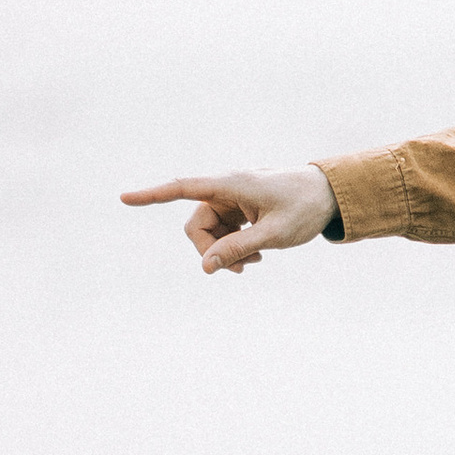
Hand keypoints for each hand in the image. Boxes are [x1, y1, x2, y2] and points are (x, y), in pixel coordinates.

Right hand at [120, 165, 336, 272]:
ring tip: (254, 263)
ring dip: (225, 252)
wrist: (330, 195)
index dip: (152, 195)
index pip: (183, 189)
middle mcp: (226, 189)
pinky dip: (234, 246)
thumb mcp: (274, 235)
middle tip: (239, 270)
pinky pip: (223, 231)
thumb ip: (238, 250)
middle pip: (196, 225)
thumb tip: (205, 267)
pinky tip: (255, 256)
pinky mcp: (239, 208)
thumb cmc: (305, 208)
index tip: (124, 199)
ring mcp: (232, 199)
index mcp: (231, 185)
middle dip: (210, 251)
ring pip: (209, 232)